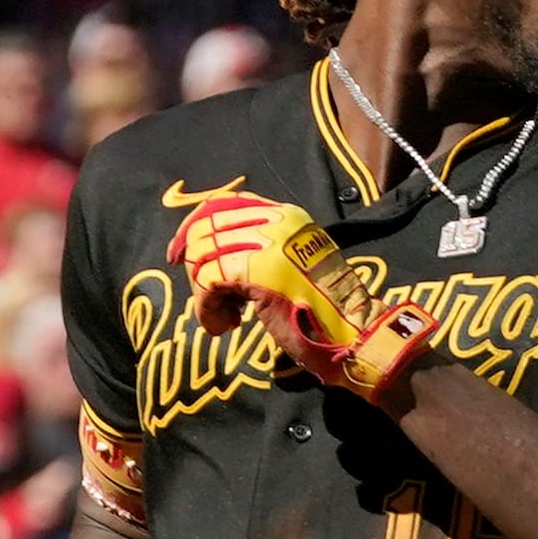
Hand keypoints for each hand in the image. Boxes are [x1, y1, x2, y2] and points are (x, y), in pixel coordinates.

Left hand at [173, 187, 437, 405]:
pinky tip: (225, 325)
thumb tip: (215, 255)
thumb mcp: (296, 265)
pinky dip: (207, 308)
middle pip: (206, 227)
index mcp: (286, 216)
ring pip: (204, 255)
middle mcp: (275, 222)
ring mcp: (267, 244)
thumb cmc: (326, 311)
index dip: (194, 228)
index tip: (183, 256)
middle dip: (194, 263)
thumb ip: (263, 251)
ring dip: (204, 291)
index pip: (222, 204)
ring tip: (223, 316)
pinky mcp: (257, 272)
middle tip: (204, 296)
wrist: (354, 334)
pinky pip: (209, 282)